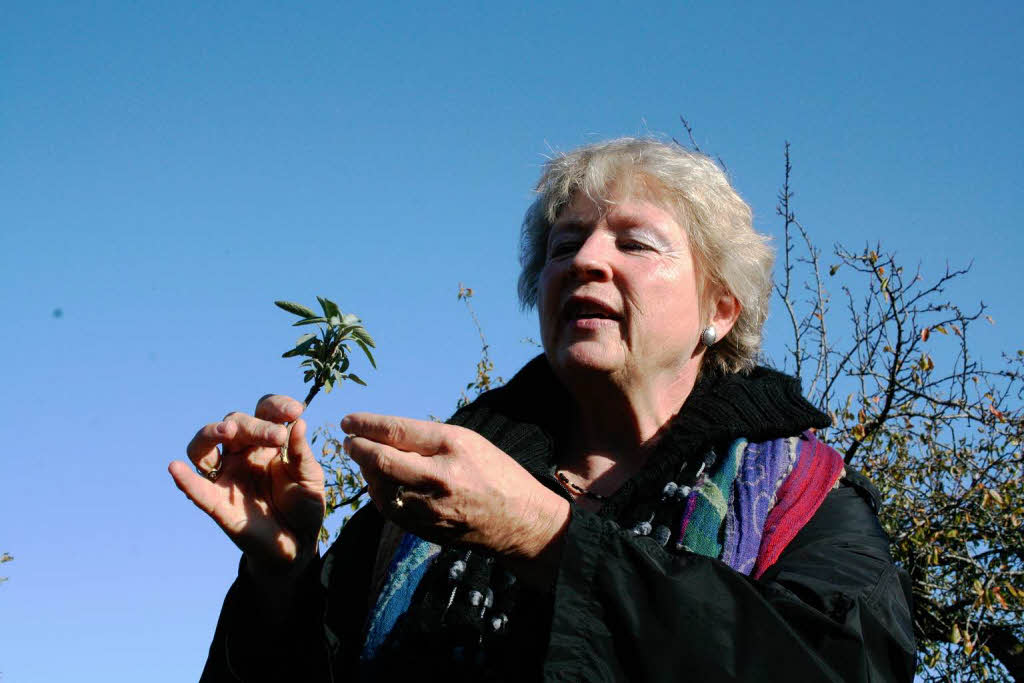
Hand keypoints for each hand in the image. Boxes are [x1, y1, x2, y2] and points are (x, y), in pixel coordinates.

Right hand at [169, 395, 324, 582]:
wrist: (298, 543)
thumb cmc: (303, 504)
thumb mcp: (309, 477)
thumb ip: (301, 453)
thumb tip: (299, 423)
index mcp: (266, 441)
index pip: (263, 410)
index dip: (276, 406)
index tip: (294, 411)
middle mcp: (242, 453)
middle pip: (234, 424)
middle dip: (254, 426)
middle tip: (277, 436)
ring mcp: (226, 477)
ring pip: (203, 447)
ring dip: (211, 434)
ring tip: (227, 432)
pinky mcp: (217, 504)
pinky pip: (197, 490)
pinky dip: (185, 480)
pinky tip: (176, 468)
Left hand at [341, 413, 568, 582]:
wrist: (518, 521)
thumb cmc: (495, 473)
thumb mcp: (467, 441)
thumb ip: (425, 438)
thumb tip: (383, 434)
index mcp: (451, 448)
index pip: (395, 432)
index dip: (365, 424)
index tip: (348, 420)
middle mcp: (437, 479)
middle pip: (379, 461)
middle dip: (357, 447)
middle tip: (349, 440)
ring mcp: (428, 509)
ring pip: (378, 486)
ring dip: (365, 470)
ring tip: (364, 457)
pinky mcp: (422, 529)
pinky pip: (387, 507)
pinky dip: (378, 490)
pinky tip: (380, 481)